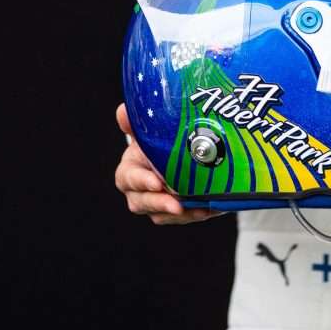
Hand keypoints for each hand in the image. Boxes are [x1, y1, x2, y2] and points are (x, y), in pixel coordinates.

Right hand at [114, 103, 221, 224]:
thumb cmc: (162, 141)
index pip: (128, 178)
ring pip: (161, 214)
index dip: (141, 181)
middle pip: (142, 202)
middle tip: (177, 204)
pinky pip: (182, 218)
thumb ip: (137, 123)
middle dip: (160, 203)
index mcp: (130, 168)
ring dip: (181, 213)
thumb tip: (122, 111)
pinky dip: (195, 213)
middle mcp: (139, 190)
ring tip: (199, 207)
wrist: (185, 151)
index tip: (157, 182)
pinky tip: (208, 208)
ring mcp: (156, 203)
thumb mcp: (152, 130)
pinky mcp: (175, 212)